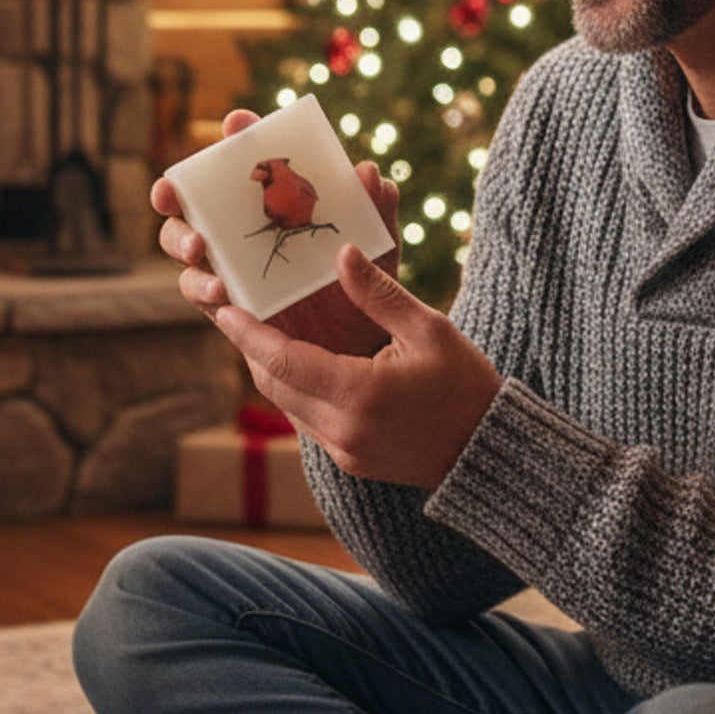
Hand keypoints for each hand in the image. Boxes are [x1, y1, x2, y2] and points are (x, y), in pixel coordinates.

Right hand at [151, 109, 400, 357]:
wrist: (358, 349)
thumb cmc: (366, 291)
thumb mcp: (378, 251)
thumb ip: (376, 214)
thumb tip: (370, 173)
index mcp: (279, 204)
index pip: (251, 162)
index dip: (239, 138)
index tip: (238, 124)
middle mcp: (245, 231)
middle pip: (196, 201)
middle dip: (176, 190)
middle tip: (175, 192)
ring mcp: (231, 268)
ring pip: (183, 244)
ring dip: (180, 239)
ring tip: (199, 247)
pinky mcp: (227, 309)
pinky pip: (199, 293)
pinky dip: (200, 287)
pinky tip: (220, 290)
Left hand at [215, 244, 501, 490]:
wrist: (489, 452)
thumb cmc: (467, 386)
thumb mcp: (429, 329)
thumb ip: (378, 293)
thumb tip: (342, 253)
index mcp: (359, 393)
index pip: (283, 361)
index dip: (248, 334)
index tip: (225, 307)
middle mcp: (342, 428)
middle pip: (275, 385)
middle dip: (253, 349)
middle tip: (238, 312)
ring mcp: (344, 450)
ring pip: (287, 405)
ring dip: (274, 371)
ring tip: (263, 334)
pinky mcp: (350, 460)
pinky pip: (307, 421)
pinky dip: (297, 391)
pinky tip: (302, 365)